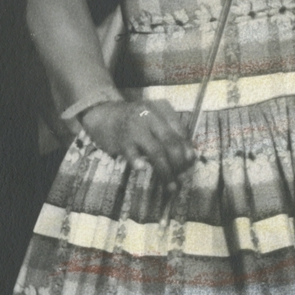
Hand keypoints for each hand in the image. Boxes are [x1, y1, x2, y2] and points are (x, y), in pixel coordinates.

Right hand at [79, 98, 196, 183]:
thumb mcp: (155, 120)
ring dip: (166, 170)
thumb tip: (190, 159)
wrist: (104, 114)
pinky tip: (142, 168)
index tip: (190, 166)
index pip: (181, 131)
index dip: (187, 150)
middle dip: (179, 163)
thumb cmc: (136, 121)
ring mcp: (135, 127)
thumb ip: (171, 134)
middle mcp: (150, 115)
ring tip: (171, 185)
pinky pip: (132, 153)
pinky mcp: (121, 140)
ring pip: (156, 151)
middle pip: (171, 142)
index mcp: (162, 108)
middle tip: (182, 179)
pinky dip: (138, 161)